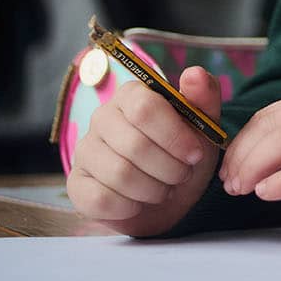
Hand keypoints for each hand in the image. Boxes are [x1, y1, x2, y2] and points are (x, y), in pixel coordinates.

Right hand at [66, 66, 223, 235]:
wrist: (171, 196)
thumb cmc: (184, 155)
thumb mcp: (203, 128)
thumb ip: (203, 99)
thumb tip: (194, 74)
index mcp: (131, 95)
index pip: (144, 108)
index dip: (174, 135)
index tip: (195, 154)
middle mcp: (102, 117)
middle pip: (135, 145)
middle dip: (169, 168)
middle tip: (182, 175)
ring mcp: (85, 150)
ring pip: (120, 174)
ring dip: (153, 190)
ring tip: (164, 189)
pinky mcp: (77, 184)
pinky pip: (101, 199)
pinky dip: (130, 207)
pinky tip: (139, 202)